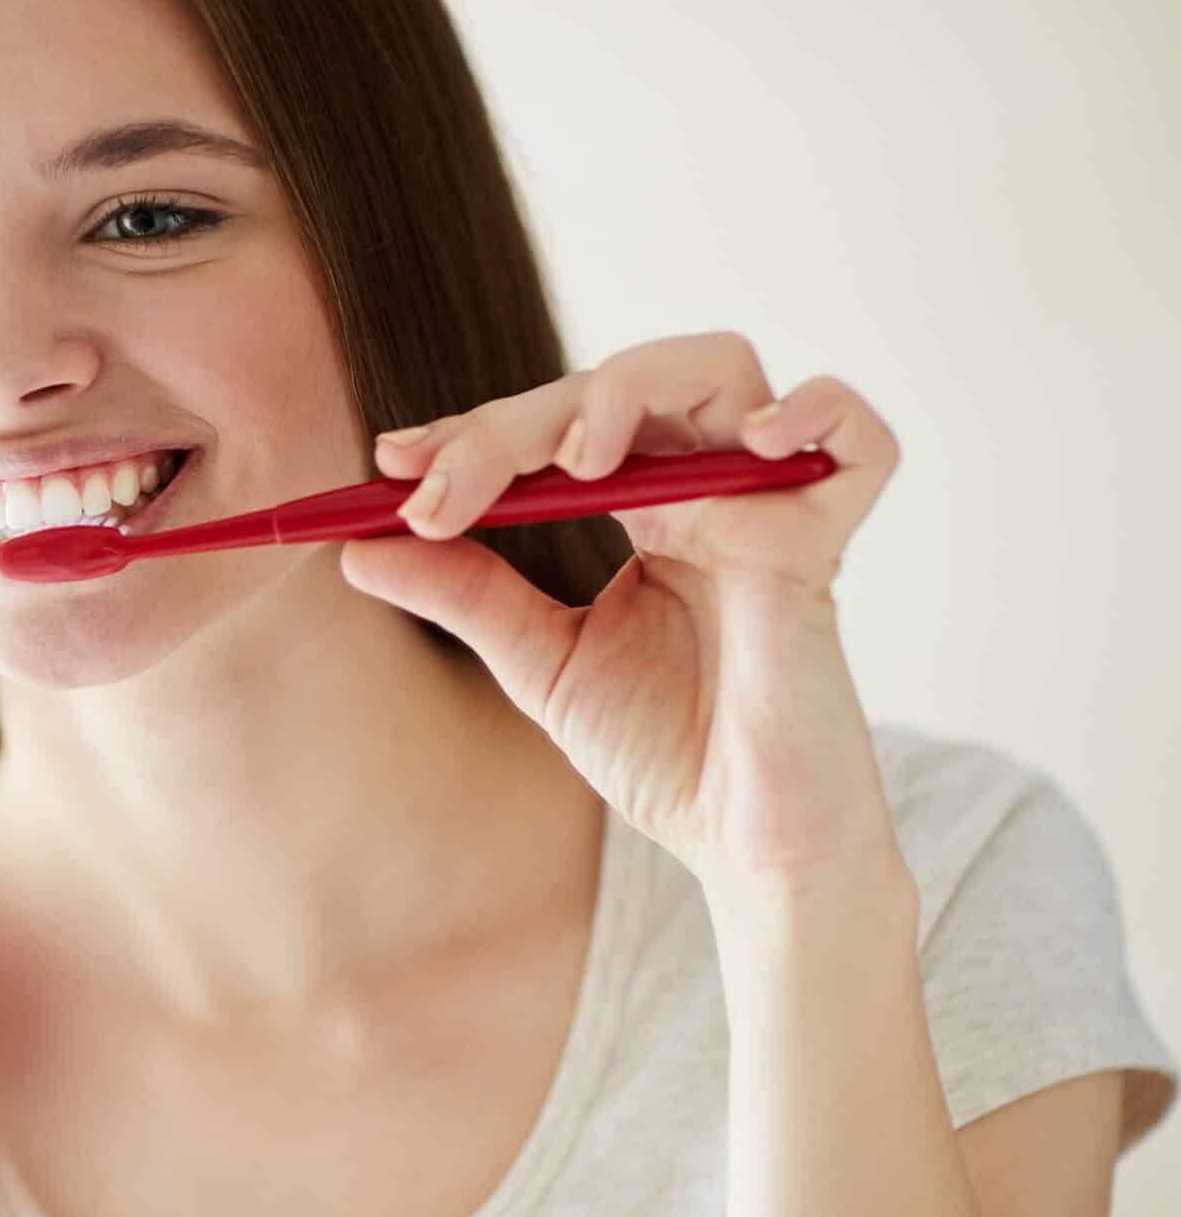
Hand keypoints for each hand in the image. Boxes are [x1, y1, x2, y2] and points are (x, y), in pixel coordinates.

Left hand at [339, 331, 905, 897]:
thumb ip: (463, 595)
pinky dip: (814, 413)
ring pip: (719, 369)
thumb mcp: (540, 662)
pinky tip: (750, 443)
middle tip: (439, 489)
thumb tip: (358, 546)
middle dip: (512, 425)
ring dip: (628, 389)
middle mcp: (705, 491)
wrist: (743, 846)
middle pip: (616, 385)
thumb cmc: (663, 753)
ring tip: (575, 462)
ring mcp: (767, 508)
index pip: (555, 426)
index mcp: (644, 508)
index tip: (390, 462)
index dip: (474, 430)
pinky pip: (858, 441)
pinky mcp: (824, 547)